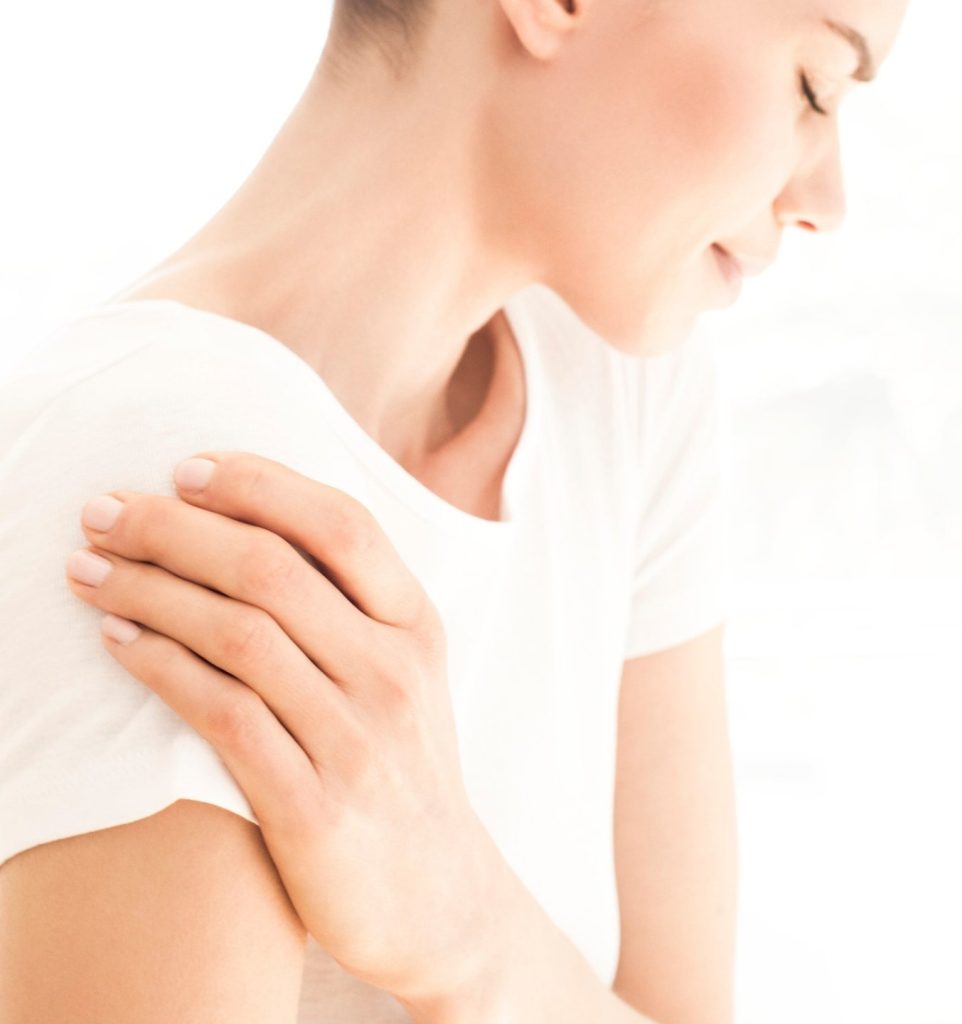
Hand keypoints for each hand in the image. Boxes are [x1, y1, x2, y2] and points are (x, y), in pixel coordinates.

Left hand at [64, 451, 502, 1007]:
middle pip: (272, 569)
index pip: (342, 526)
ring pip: (239, 634)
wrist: (439, 892)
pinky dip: (161, 667)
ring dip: (150, 591)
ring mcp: (357, 740)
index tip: (185, 467)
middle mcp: (394, 672)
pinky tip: (118, 642)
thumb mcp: (405, 672)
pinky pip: (223, 716)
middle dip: (176, 528)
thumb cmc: (403, 764)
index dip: (260, 484)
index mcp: (418, 626)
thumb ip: (351, 602)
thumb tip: (255, 521)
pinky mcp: (314, 807)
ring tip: (88, 569)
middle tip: (104, 510)